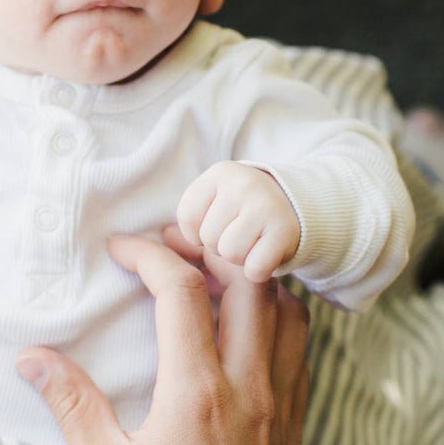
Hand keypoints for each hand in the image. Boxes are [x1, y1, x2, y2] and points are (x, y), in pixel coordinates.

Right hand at [14, 224, 308, 444]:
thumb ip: (70, 404)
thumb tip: (31, 357)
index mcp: (196, 394)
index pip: (181, 291)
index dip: (149, 255)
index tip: (121, 250)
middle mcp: (248, 387)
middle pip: (246, 279)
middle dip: (207, 245)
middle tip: (170, 242)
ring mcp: (279, 401)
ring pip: (284, 306)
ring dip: (247, 274)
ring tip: (207, 270)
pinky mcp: (292, 419)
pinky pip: (297, 343)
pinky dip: (274, 311)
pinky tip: (243, 321)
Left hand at [177, 161, 301, 283]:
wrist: (297, 208)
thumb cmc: (244, 210)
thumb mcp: (217, 202)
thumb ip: (189, 220)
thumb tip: (146, 240)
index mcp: (219, 173)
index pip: (187, 217)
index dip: (196, 233)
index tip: (217, 226)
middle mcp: (244, 183)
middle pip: (208, 238)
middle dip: (220, 245)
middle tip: (241, 233)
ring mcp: (266, 205)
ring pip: (230, 253)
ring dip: (240, 258)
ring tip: (253, 241)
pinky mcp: (285, 231)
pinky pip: (255, 268)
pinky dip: (258, 270)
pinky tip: (267, 254)